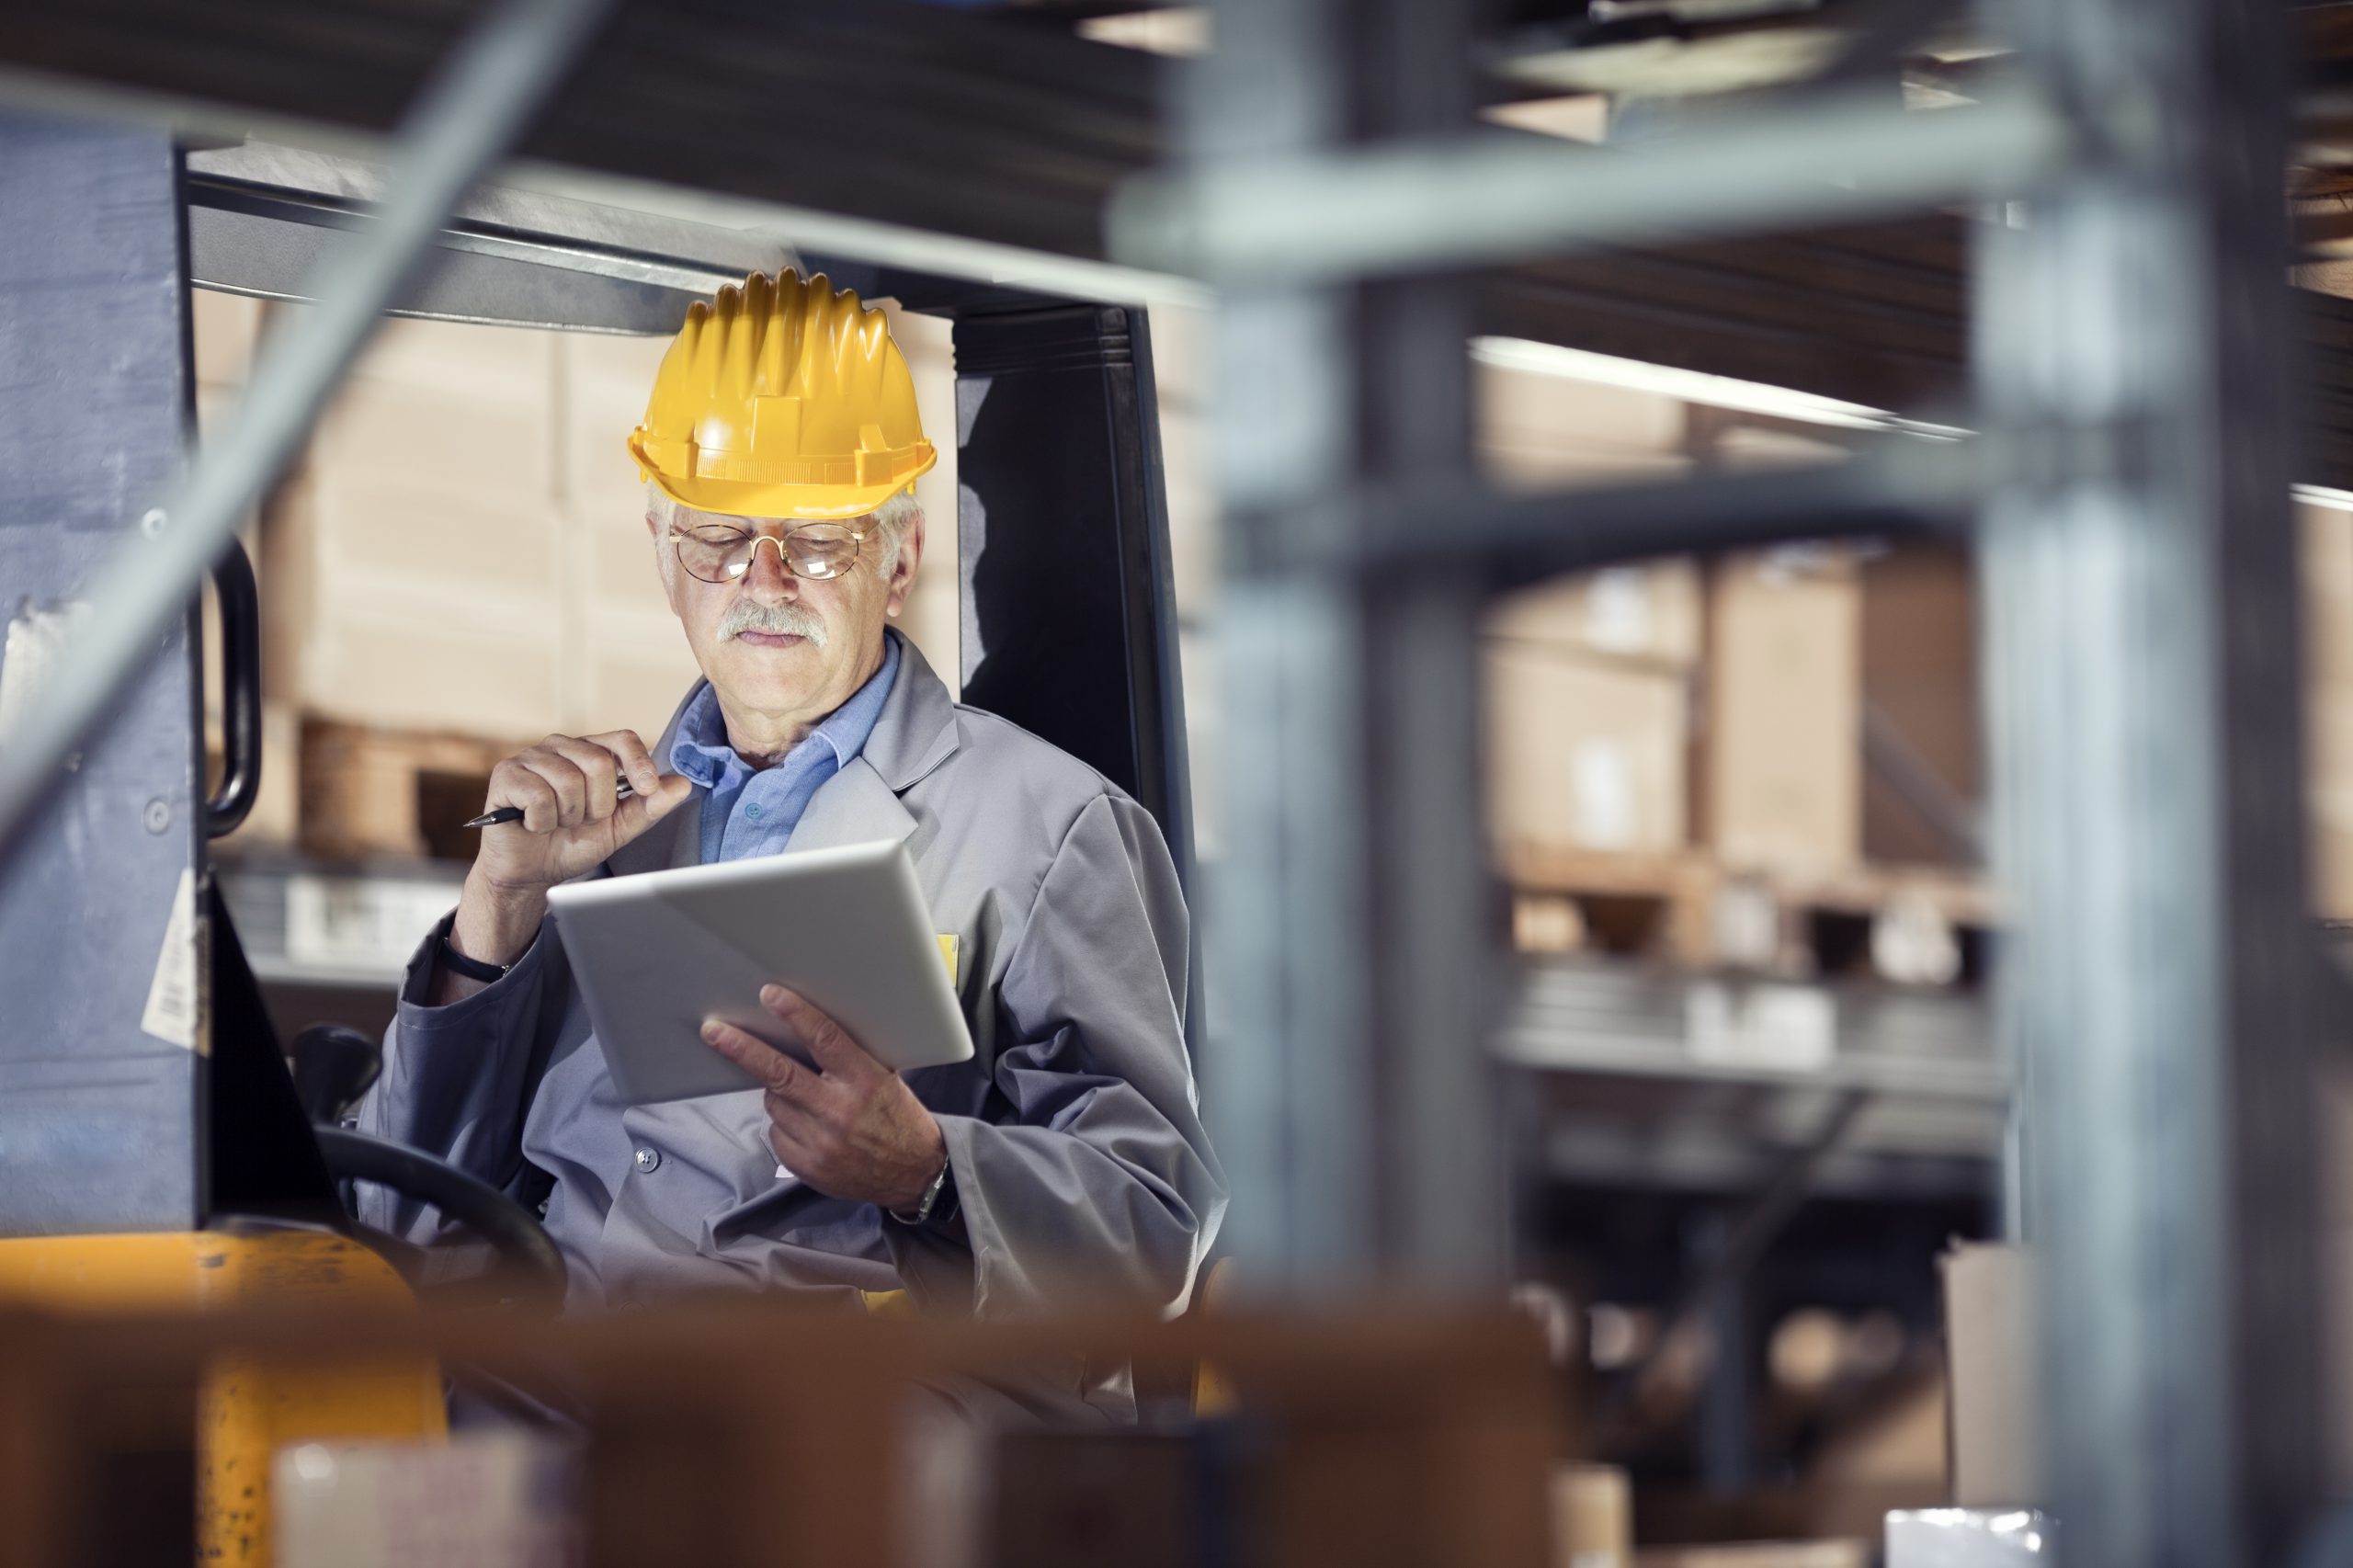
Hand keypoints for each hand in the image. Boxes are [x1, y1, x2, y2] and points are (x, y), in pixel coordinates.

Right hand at [451, 731, 692, 966]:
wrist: (530, 873)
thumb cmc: (572, 843)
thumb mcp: (619, 828)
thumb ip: (649, 806)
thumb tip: (682, 783)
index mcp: (590, 752)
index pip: (622, 739)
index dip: (638, 762)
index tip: (647, 788)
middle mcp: (561, 747)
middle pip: (598, 763)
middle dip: (597, 805)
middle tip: (581, 821)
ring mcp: (531, 757)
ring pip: (568, 781)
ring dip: (568, 816)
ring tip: (556, 823)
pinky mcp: (506, 774)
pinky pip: (538, 795)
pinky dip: (542, 820)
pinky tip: (533, 824)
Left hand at [701, 985, 947, 1211]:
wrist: (914, 1174)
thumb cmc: (898, 1117)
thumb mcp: (886, 1079)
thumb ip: (849, 1060)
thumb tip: (806, 1030)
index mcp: (864, 1081)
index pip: (824, 1039)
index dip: (795, 1014)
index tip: (769, 995)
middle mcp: (840, 1110)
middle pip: (780, 1073)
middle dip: (743, 1049)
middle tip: (714, 1031)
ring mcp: (820, 1142)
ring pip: (775, 1102)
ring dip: (780, 1094)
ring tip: (808, 1099)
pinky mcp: (807, 1166)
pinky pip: (777, 1133)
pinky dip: (785, 1125)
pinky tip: (810, 1128)